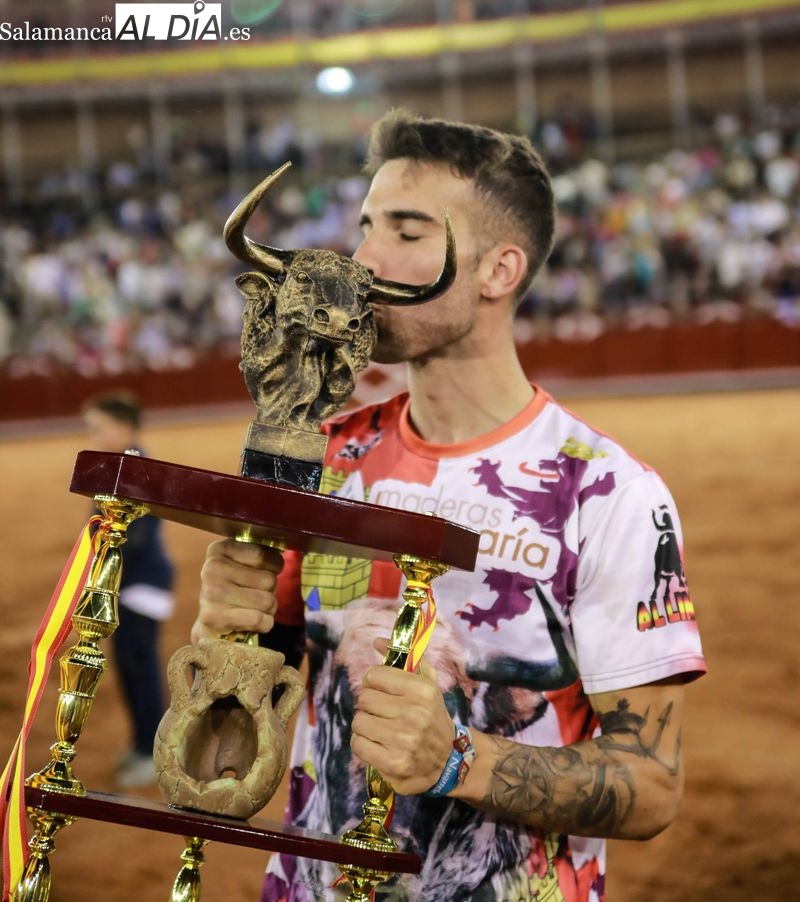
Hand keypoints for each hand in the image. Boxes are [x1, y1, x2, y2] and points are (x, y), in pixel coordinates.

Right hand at [190, 538, 283, 642]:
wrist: (210, 623)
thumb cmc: (234, 589)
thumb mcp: (243, 564)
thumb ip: (262, 553)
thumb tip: (281, 552)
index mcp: (220, 549)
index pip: (264, 555)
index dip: (273, 567)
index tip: (261, 573)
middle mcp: (212, 569)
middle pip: (269, 580)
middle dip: (270, 591)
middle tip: (254, 595)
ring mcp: (211, 594)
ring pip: (267, 601)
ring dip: (268, 609)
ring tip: (252, 608)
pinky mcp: (214, 619)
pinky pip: (259, 620)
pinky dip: (263, 624)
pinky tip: (249, 622)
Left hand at [350, 638, 455, 795]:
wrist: (449, 761)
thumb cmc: (432, 717)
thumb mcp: (427, 684)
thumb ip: (405, 659)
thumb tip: (377, 641)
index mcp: (422, 691)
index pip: (374, 675)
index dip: (374, 682)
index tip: (382, 690)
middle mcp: (413, 714)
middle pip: (364, 698)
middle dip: (370, 704)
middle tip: (383, 712)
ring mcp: (403, 740)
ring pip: (358, 721)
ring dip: (366, 724)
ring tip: (381, 729)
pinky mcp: (392, 763)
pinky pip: (357, 744)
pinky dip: (363, 743)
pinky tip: (377, 744)